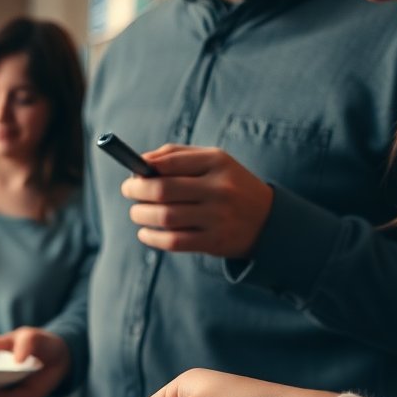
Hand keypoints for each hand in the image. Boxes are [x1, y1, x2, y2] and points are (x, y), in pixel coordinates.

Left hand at [120, 145, 273, 258]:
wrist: (268, 220)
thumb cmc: (228, 185)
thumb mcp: (212, 161)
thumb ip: (175, 155)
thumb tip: (140, 161)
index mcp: (217, 163)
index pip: (171, 162)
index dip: (143, 169)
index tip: (133, 174)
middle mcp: (219, 189)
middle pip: (163, 190)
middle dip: (136, 191)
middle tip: (128, 192)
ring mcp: (217, 217)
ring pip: (164, 217)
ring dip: (140, 215)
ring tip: (137, 213)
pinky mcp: (214, 241)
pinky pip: (172, 241)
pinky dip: (151, 237)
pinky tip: (145, 232)